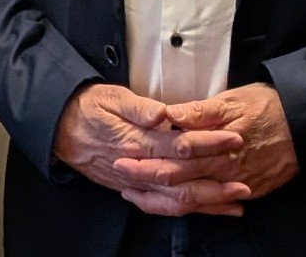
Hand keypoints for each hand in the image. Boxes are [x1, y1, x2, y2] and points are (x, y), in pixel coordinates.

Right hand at [54, 83, 248, 215]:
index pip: (180, 144)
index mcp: (136, 140)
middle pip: (184, 178)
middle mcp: (138, 166)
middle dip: (217, 179)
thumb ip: (139, 107)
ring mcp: (135, 182)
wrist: (60, 129)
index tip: (234, 138)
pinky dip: (186, 210)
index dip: (209, 142)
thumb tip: (163, 113)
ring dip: (207, 201)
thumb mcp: (112, 96)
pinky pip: (161, 206)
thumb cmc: (88, 107)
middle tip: (245, 177)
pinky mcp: (131, 189)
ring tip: (236, 201)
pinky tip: (205, 209)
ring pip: (175, 199)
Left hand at [118, 83, 298, 212]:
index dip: (147, 159)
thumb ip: (200, 111)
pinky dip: (192, 207)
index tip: (123, 155)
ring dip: (163, 198)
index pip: (173, 156)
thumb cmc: (268, 105)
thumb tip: (170, 116)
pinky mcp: (247, 192)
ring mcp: (235, 183)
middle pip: (178, 180)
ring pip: (193, 199)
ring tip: (137, 195)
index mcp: (216, 143)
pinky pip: (213, 205)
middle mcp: (223, 168)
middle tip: (120, 174)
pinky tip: (173, 204)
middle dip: (146, 180)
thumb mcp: (233, 99)